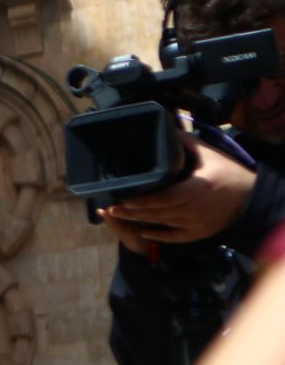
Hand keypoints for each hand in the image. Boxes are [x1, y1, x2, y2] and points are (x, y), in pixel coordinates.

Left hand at [98, 135, 254, 245]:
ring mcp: (198, 223)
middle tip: (112, 208)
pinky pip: (176, 237)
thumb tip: (166, 127)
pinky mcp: (201, 232)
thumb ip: (186, 142)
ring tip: (121, 216)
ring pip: (164, 224)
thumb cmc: (229, 173)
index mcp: (198, 187)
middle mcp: (196, 208)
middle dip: (134, 212)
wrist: (252, 197)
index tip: (124, 199)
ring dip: (141, 221)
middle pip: (159, 213)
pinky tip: (144, 231)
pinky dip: (159, 235)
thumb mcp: (210, 154)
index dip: (143, 201)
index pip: (165, 198)